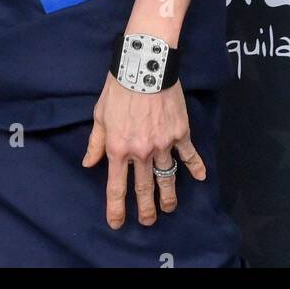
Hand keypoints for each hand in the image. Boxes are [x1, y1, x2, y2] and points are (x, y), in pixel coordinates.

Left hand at [82, 73, 205, 228]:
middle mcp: (141, 152)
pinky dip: (196, 167)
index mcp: (118, 148)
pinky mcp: (180, 133)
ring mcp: (163, 144)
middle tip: (148, 221)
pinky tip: (201, 178)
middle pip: (143, 188)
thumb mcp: (100, 114)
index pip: (116, 187)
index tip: (117, 223)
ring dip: (168, 196)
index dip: (116, 208)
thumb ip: (95, 142)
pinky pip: (189, 155)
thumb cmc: (118, 87)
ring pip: (167, 178)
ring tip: (169, 208)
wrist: (144, 65)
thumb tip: (88, 163)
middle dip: (145, 209)